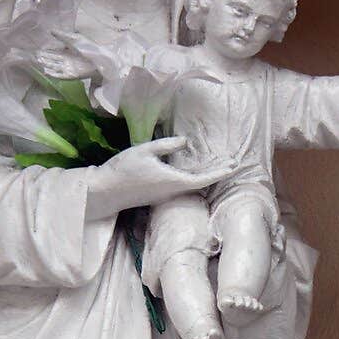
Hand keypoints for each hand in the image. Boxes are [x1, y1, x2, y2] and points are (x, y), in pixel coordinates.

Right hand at [85, 136, 228, 220]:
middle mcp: (172, 192)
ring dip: (207, 175)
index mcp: (173, 181)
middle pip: (202, 183)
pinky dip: (195, 178)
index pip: (203, 178)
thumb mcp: (145, 150)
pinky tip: (197, 170)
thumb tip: (186, 142)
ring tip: (220, 164)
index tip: (233, 165)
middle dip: (218, 172)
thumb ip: (167, 145)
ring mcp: (166, 196)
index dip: (220, 172)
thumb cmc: (124, 169)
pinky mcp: (158, 196)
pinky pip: (183, 186)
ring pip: (192, 186)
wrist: (105, 192)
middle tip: (233, 162)